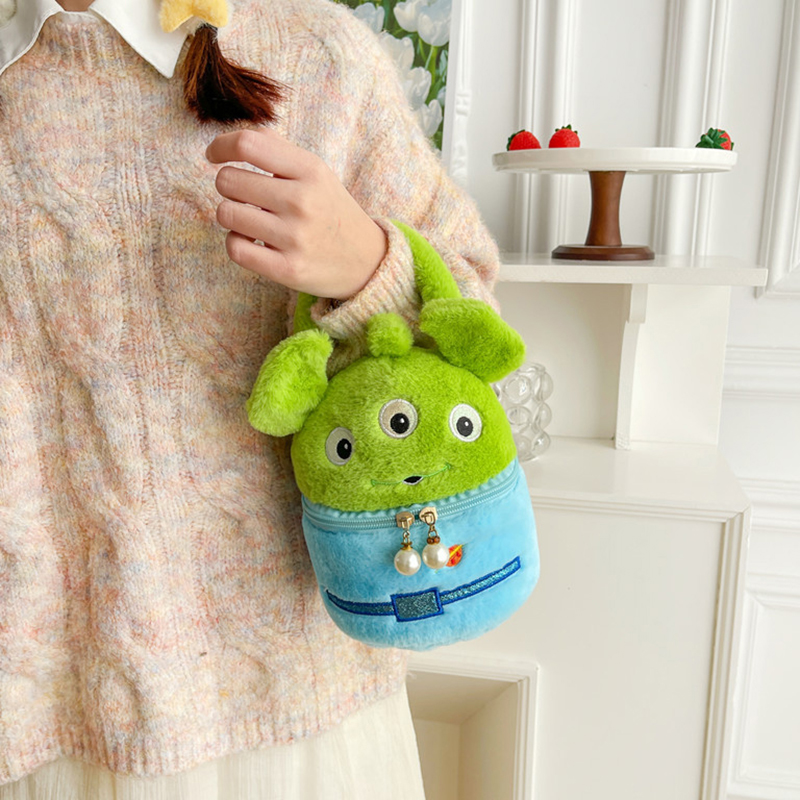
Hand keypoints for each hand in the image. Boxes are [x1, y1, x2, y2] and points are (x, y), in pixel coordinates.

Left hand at [206, 129, 387, 299]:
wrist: (367, 261)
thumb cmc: (330, 211)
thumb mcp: (316, 173)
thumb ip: (277, 150)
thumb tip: (230, 141)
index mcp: (310, 170)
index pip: (247, 144)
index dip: (220, 146)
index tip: (214, 155)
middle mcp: (302, 202)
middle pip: (228, 180)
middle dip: (228, 185)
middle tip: (245, 196)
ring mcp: (295, 238)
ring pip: (226, 214)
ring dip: (232, 216)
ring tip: (251, 220)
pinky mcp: (287, 269)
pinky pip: (235, 249)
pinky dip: (236, 243)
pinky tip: (252, 242)